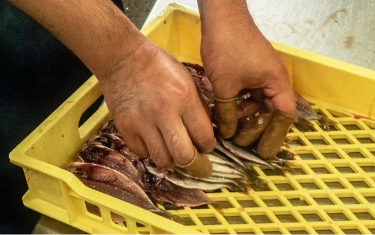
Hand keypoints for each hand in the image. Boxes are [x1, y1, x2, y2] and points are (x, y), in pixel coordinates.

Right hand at [99, 41, 215, 174]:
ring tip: (175, 154)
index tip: (207, 147)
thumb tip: (207, 133)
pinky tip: (155, 143)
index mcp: (185, 98)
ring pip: (163, 161)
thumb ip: (199, 108)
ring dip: (173, 161)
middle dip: (196, 166)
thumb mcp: (188, 80)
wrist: (124, 58)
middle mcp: (164, 113)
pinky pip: (142, 153)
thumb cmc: (159, 66)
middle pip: (184, 157)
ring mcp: (142, 123)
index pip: (204, 137)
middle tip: (199, 166)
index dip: (209, 147)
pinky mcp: (125, 128)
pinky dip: (151, 152)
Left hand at [198, 0, 295, 158]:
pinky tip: (227, 114)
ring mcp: (262, 75)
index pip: (284, 117)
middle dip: (256, 130)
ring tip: (229, 131)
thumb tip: (227, 133)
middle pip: (271, 113)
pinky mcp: (251, 71)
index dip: (276, 137)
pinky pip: (249, 95)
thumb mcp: (225, 87)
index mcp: (277, 84)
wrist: (221, 18)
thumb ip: (227, 113)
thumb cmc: (228, 48)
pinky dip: (240, 106)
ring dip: (246, 118)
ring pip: (258, 105)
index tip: (266, 153)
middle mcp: (274, 80)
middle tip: (240, 143)